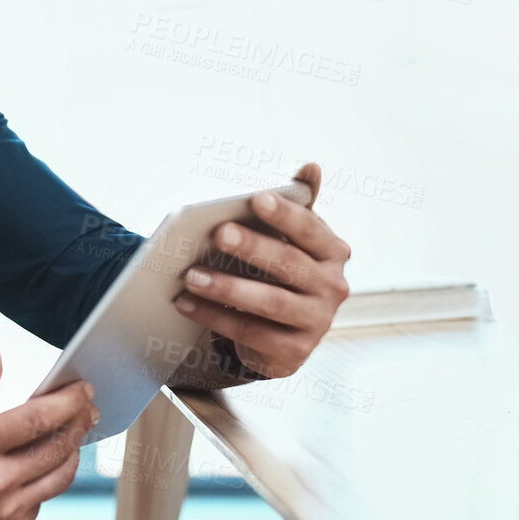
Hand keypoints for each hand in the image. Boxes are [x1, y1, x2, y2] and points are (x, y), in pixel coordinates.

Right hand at [0, 347, 96, 519]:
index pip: (38, 419)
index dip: (68, 401)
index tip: (82, 390)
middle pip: (57, 447)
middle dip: (80, 422)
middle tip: (88, 407)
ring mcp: (7, 509)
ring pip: (61, 476)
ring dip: (74, 450)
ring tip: (76, 432)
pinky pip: (45, 498)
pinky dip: (49, 477)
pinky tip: (45, 462)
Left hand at [172, 162, 351, 377]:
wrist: (285, 334)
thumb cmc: (281, 272)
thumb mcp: (291, 240)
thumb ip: (298, 205)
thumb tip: (312, 167)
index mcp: (332, 252)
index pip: (310, 229)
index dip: (284, 214)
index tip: (255, 199)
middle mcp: (333, 287)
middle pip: (288, 264)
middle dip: (252, 247)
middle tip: (217, 232)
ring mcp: (317, 322)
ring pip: (269, 302)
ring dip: (227, 287)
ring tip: (190, 275)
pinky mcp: (295, 351)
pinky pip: (250, 333)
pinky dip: (214, 317)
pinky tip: (185, 303)